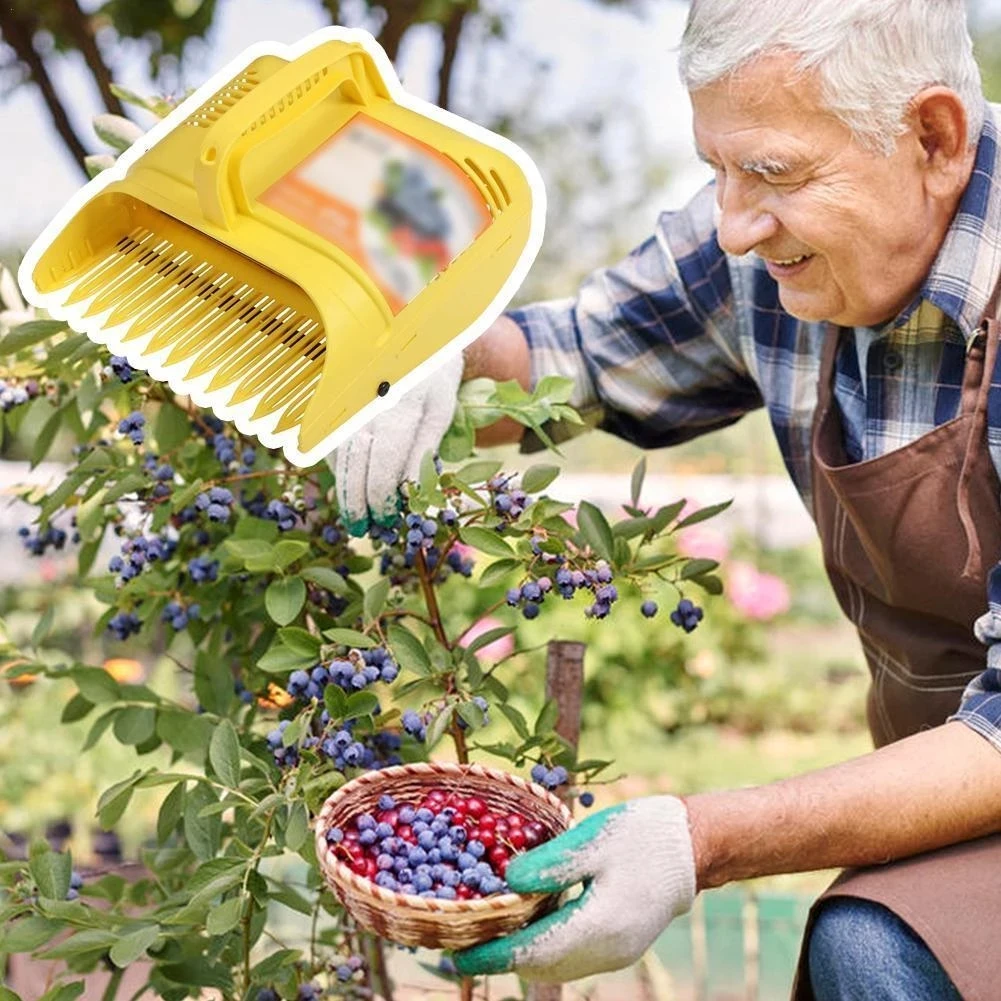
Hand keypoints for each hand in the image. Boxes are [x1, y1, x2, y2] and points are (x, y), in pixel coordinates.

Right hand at [327, 353, 463, 535]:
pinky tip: (347, 487)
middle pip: (355, 465)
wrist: (411, 335)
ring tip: (354, 517)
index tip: (386, 520)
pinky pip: (330, 442)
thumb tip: (410, 493)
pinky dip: (338, 468)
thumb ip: (424, 450)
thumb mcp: (440, 412)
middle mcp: (366, 404)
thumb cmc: (434, 378)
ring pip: (338, 456)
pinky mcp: (335, 402)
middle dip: (357, 502)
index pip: (383, 464)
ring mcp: (347, 402)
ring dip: (343, 489)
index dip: (382, 497)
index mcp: (399, 406)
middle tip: (363, 530)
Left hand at [454, 796, 695, 982]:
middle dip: (500, 958)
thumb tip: (507, 882)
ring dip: (520, 954)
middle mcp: (606, 951)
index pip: (531, 952)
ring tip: (488, 933)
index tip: (455, 955)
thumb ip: (550, 864)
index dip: (491, 955)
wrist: (693, 845)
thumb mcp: (592, 840)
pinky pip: (570, 956)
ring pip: (555, 965)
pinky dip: (543, 946)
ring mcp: (615, 952)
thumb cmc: (642, 835)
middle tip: (463, 940)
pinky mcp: (619, 944)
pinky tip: (527, 923)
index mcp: (598, 926)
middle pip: (540, 966)